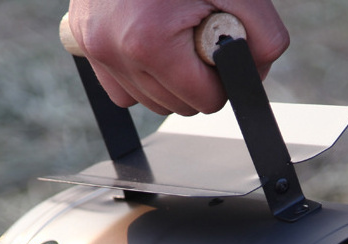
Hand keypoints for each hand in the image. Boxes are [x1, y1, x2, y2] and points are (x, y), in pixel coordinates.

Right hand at [67, 0, 288, 115]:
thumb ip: (262, 36)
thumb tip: (255, 78)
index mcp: (150, 41)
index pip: (206, 100)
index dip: (223, 77)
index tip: (220, 46)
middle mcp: (114, 50)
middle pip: (181, 106)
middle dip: (198, 78)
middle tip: (199, 33)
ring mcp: (95, 50)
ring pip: (154, 103)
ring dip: (172, 80)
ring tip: (175, 33)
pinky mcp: (85, 46)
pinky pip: (125, 91)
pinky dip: (143, 76)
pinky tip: (151, 44)